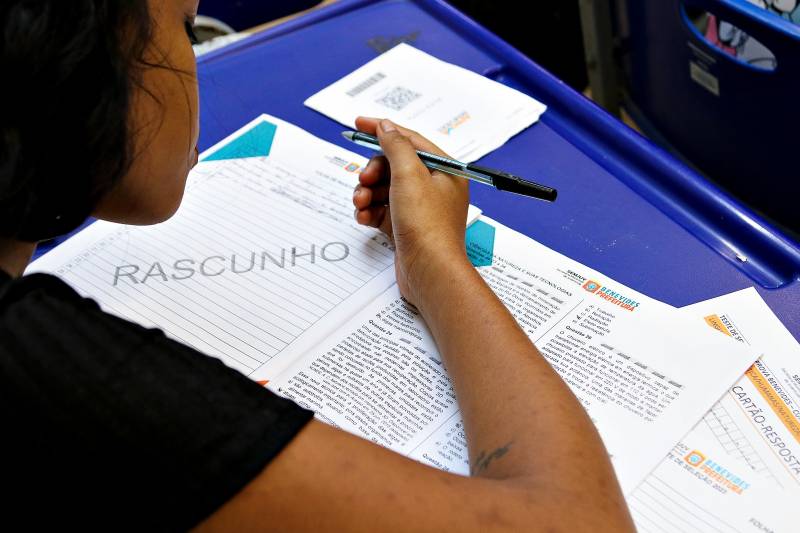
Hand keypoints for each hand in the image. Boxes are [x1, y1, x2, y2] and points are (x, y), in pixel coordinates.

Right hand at [352, 117, 470, 306]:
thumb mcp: (409, 175)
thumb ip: (395, 146)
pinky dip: (370, 211)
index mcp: (444, 171)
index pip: (411, 140)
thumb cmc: (428, 226)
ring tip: (361, 203)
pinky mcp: (406, 228)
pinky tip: (364, 217)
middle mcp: (434, 188)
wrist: (429, 272)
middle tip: (363, 180)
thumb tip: (386, 127)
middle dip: (373, 172)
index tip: (358, 124)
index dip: (383, 130)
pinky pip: (382, 210)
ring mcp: (420, 209)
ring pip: (384, 189)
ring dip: (367, 193)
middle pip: (394, 166)